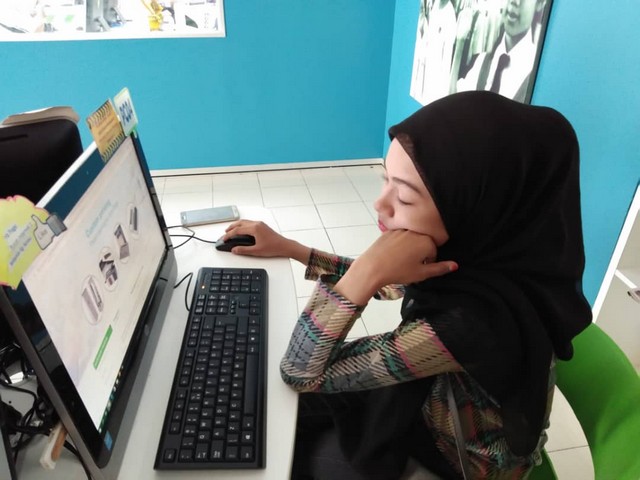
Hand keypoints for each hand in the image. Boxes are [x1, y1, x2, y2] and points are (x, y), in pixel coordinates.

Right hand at [223, 220, 309, 262]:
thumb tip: (234, 250)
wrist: (284, 246)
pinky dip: (243, 225)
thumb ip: (243, 250)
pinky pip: (249, 223)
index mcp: (254, 228)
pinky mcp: (262, 226)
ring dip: (237, 226)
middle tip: (225, 233)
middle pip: (240, 223)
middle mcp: (257, 224)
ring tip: (231, 231)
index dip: (229, 235)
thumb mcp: (256, 251)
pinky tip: (241, 230)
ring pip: (244, 222)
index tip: (224, 239)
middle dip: (231, 228)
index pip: (237, 230)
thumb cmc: (273, 248)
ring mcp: (260, 224)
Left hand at [335, 230, 456, 304]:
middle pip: (423, 243)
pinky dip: (398, 244)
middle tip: (409, 264)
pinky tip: (392, 254)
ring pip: (411, 239)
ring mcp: (401, 229)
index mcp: (426, 241)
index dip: (427, 263)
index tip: (418, 269)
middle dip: (419, 253)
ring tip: (400, 260)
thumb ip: (440, 268)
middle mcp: (416, 232)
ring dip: (409, 248)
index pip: (433, 252)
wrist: (373, 267)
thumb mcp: (422, 274)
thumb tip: (455, 265)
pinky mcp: (389, 230)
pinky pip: (399, 237)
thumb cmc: (399, 271)